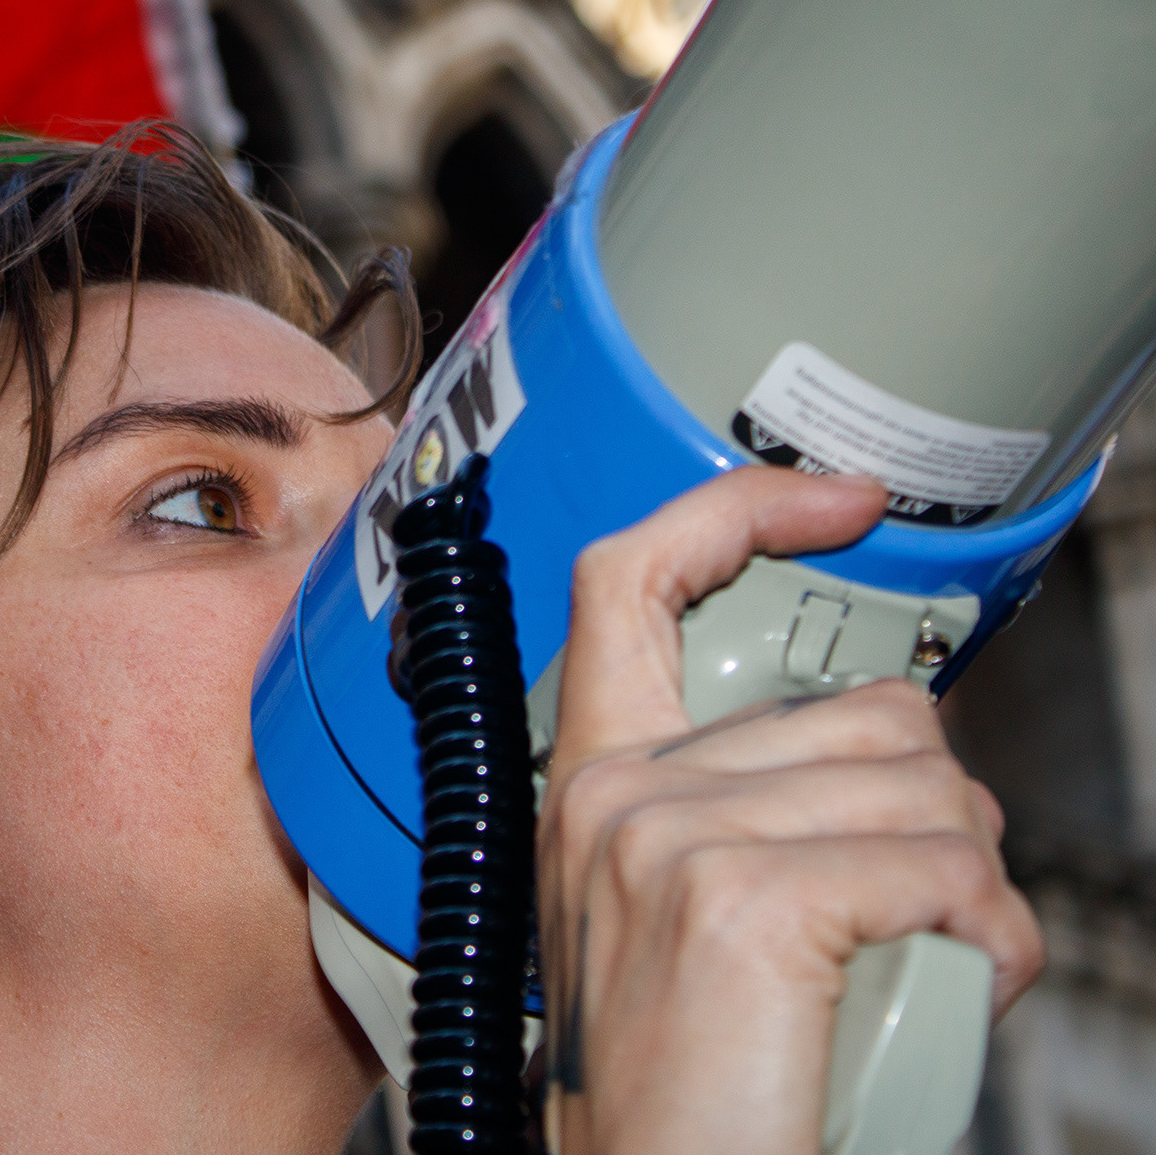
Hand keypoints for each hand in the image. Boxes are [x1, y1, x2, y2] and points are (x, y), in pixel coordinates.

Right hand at [536, 466, 1042, 1154]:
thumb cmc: (688, 1080)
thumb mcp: (667, 908)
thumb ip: (734, 801)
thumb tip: (885, 736)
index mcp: (591, 780)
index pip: (631, 580)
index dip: (739, 512)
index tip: (842, 504)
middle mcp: (617, 793)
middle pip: (865, 712)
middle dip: (937, 812)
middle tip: (914, 911)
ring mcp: (671, 840)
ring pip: (927, 790)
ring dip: (971, 884)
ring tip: (919, 961)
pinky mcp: (748, 902)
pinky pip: (947, 871)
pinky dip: (992, 939)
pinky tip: (954, 985)